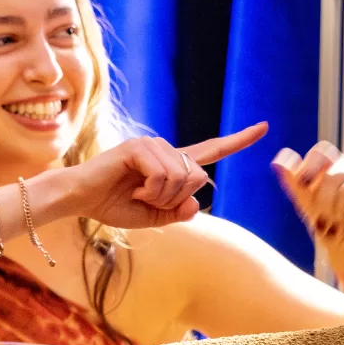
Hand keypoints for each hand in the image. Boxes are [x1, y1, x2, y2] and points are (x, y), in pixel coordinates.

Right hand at [58, 122, 266, 227]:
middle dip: (175, 198)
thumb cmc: (111, 205)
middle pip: (198, 176)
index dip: (238, 141)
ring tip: (137, 194)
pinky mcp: (138, 148)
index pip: (210, 150)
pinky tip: (132, 189)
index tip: (264, 127)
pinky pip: (163, 175)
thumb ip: (178, 212)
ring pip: (181, 178)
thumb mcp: (152, 217)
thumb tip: (195, 202)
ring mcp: (152, 145)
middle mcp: (165, 149)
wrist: (79, 199)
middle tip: (147, 200)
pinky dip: (151, 191)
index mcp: (171, 163)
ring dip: (160, 197)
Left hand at [272, 142, 343, 276]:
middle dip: (325, 202)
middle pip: (333, 173)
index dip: (310, 168)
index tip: (304, 188)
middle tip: (325, 221)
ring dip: (341, 211)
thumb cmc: (327, 225)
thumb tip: (279, 159)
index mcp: (332, 164)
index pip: (321, 151)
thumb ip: (294, 181)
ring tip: (340, 223)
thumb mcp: (306, 203)